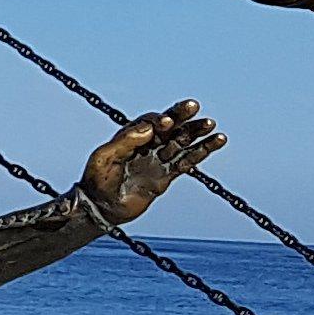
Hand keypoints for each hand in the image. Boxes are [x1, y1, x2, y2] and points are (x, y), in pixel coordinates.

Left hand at [81, 99, 221, 222]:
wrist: (100, 208)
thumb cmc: (96, 180)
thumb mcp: (105, 157)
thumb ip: (126, 141)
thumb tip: (149, 128)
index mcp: (130, 137)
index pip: (150, 123)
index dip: (159, 121)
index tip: (166, 122)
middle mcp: (146, 146)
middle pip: (169, 128)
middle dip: (181, 117)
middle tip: (194, 106)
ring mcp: (157, 160)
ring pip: (181, 143)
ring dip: (196, 133)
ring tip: (211, 124)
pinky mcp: (166, 176)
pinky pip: (187, 162)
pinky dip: (201, 152)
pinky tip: (216, 141)